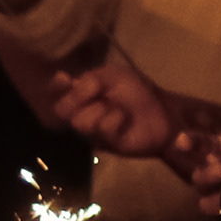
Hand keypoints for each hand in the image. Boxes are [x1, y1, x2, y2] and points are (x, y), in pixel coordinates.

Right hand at [52, 59, 188, 161]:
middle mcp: (83, 114)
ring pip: (79, 123)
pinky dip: (113, 119)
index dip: (55, 87)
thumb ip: (91, 78)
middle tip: (94, 91)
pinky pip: (101, 130)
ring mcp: (94, 132)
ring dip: (98, 110)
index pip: (57, 93)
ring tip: (115, 107)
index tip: (64, 78)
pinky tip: (123, 118)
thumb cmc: (138, 91)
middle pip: (61, 111)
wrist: (164, 111)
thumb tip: (72, 83)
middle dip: (75, 98)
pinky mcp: (108, 144)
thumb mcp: (115, 76)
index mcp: (82, 96)